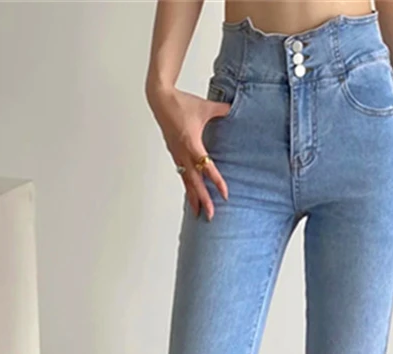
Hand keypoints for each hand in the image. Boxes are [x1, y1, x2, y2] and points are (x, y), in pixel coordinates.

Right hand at [148, 85, 230, 219]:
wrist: (159, 99)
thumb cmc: (181, 103)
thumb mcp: (205, 107)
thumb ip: (221, 110)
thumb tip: (233, 108)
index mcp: (192, 144)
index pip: (207, 168)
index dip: (217, 182)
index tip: (224, 195)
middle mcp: (183, 153)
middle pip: (195, 182)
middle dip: (203, 200)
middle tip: (210, 216)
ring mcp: (177, 155)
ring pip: (186, 181)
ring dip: (193, 197)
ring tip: (198, 213)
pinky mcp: (174, 153)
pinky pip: (181, 174)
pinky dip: (187, 186)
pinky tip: (190, 194)